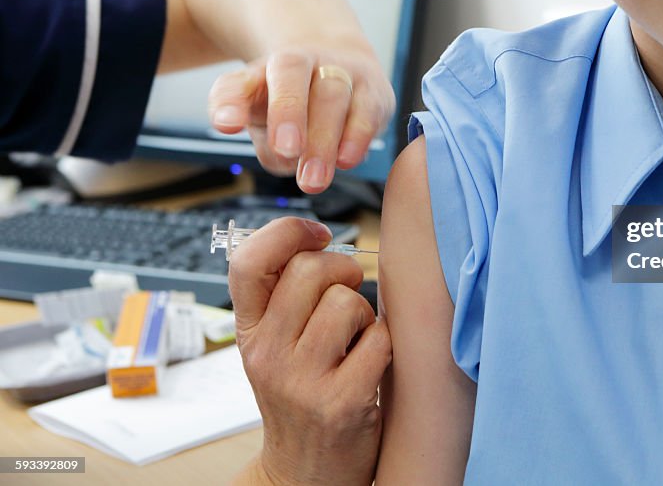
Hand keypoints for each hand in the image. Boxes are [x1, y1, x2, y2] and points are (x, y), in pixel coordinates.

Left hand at [207, 36, 393, 193]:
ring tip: (313, 180)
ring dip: (323, 140)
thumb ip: (232, 110)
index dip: (234, 101)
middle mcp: (307, 60)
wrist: (338, 67)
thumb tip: (226, 122)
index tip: (227, 126)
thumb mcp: (252, 100)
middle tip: (286, 151)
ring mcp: (344, 73)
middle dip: (288, 112)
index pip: (243, 78)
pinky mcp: (375, 93)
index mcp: (265, 66)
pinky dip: (357, 137)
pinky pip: (368, 111)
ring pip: (332, 95)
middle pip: (292, 75)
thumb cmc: (287, 96)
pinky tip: (347, 161)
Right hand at [229, 217, 390, 485]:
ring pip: (348, 301)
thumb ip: (284, 295)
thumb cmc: (300, 396)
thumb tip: (314, 237)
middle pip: (310, 270)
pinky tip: (371, 364)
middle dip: (343, 270)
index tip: (317, 235)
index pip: (247, 261)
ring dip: (365, 313)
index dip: (287, 232)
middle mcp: (267, 354)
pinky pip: (379, 338)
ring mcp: (302, 381)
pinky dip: (385, 344)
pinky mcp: (342, 402)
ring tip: (356, 338)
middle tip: (349, 290)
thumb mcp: (274, 347)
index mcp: (248, 333)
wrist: (304, 475)